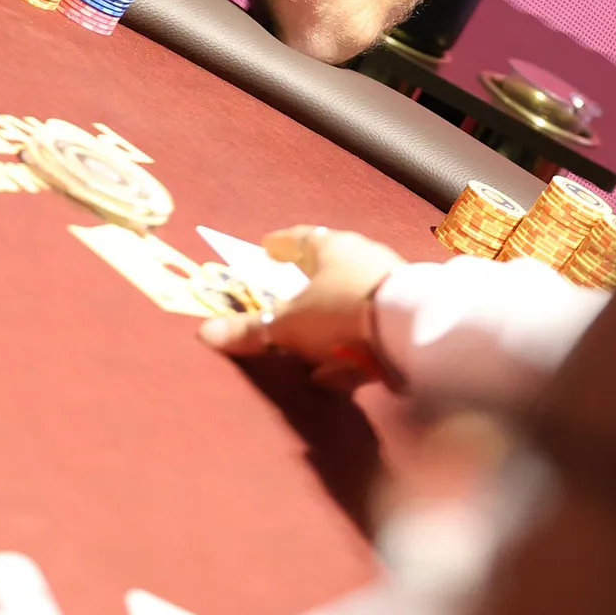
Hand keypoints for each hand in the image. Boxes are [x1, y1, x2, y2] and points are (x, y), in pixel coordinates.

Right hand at [199, 226, 404, 383]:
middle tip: (287, 297)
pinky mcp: (402, 319)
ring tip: (307, 352)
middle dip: (306, 288)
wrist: (411, 334)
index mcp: (331, 247)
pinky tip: (335, 376)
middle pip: (326, 270)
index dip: (280, 245)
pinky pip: (365, 332)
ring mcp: (385, 287)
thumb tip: (204, 334)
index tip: (266, 247)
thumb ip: (251, 331)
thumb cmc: (341, 312)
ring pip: (346, 304)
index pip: (299, 239)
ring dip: (327, 326)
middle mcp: (360, 258)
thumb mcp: (289, 325)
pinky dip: (347, 350)